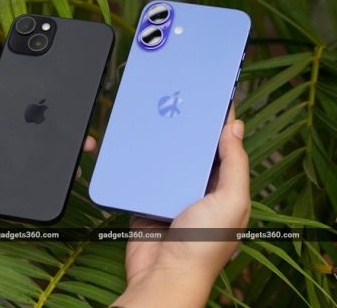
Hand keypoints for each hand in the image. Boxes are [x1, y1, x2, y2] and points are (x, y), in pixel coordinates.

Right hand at [112, 107, 249, 307]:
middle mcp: (201, 191)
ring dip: (164, 144)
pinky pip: (145, 176)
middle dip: (190, 129)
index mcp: (226, 190)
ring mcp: (173, 196)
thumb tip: (234, 129)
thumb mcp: (231, 201)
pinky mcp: (149, 201)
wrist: (164, 275)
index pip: (226, 149)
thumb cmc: (203, 245)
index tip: (215, 99)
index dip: (222, 123)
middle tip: (181, 101)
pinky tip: (138, 145)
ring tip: (158, 116)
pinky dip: (141, 163)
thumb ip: (235, 165)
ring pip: (168, 161)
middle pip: (195, 151)